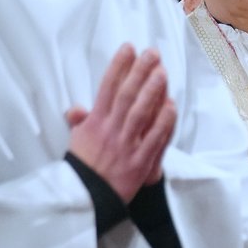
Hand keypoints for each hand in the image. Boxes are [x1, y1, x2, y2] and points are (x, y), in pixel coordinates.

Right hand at [67, 44, 177, 202]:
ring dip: (152, 91)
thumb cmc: (83, 168)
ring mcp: (125, 145)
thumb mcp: (76, 142)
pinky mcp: (139, 162)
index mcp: (94, 123)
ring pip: (140, 113)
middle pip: (126, 95)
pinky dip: (162, 122)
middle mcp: (110, 130)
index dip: (118, 66)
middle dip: (139, 72)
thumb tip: (75, 108)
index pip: (107, 88)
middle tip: (151, 53)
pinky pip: (153, 139)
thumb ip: (80, 122)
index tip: (128, 48)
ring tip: (162, 72)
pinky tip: (171, 106)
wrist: (86, 200)